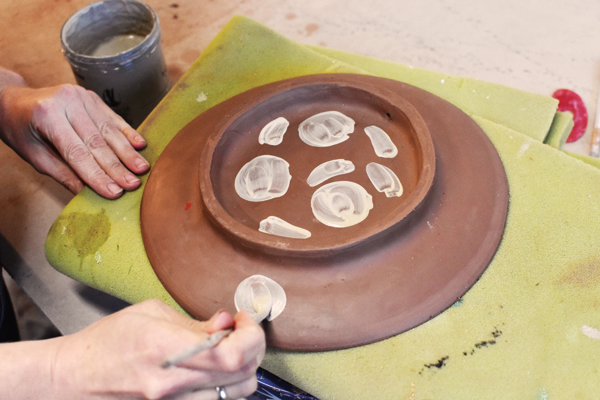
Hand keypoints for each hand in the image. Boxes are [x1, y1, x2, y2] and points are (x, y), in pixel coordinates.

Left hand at [0, 77, 149, 198]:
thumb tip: (87, 193)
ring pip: (109, 130)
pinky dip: (127, 132)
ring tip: (142, 169)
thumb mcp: (34, 156)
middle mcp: (66, 102)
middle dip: (117, 166)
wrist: (14, 100)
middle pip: (97, 142)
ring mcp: (81, 96)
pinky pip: (112, 117)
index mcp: (47, 116)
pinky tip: (140, 145)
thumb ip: (62, 173)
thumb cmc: (21, 130)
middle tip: (133, 184)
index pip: (77, 153)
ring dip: (127, 152)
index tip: (114, 192)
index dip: (97, 175)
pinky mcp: (91, 96)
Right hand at [51, 300, 264, 399]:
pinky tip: (216, 367)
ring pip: (237, 393)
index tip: (245, 319)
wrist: (75, 378)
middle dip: (253, 347)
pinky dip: (228, 384)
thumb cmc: (108, 341)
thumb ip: (195, 322)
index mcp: (167, 350)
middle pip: (242, 375)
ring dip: (244, 367)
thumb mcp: (151, 314)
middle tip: (241, 329)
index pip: (231, 354)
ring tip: (229, 347)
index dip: (251, 335)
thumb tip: (226, 322)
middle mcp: (174, 384)